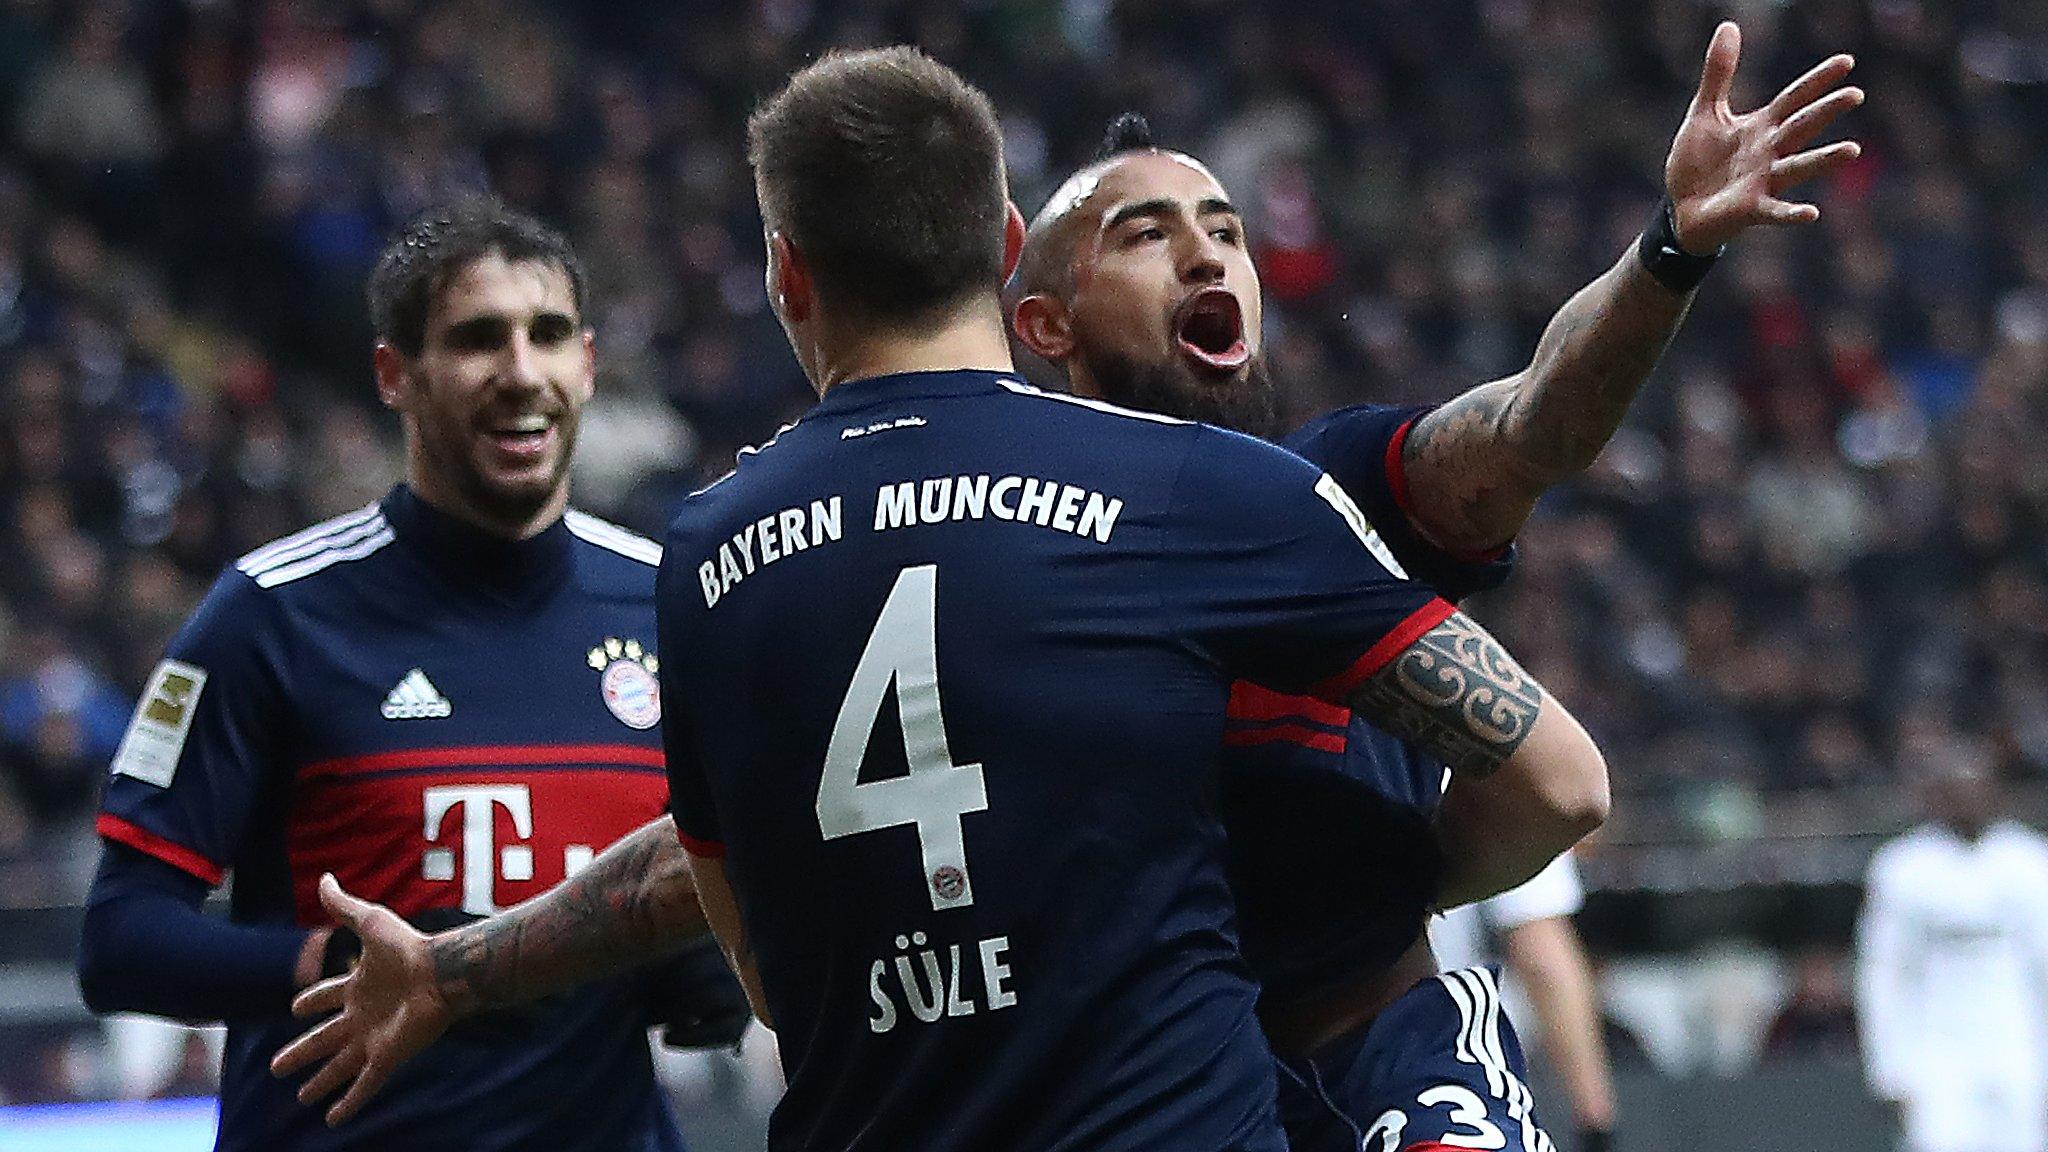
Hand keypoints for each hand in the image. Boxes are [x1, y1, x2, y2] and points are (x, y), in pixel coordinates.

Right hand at [269, 874, 450, 1126]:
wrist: (443, 972)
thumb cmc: (409, 946)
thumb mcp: (370, 922)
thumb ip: (344, 905)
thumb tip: (324, 877)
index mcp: (359, 986)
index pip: (327, 997)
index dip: (311, 1002)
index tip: (295, 1009)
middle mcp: (363, 1015)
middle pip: (325, 1039)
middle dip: (302, 1053)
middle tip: (277, 1067)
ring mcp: (374, 1038)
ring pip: (340, 1066)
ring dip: (321, 1082)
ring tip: (302, 1098)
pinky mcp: (387, 1056)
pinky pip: (365, 1084)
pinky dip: (349, 1101)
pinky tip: (334, 1118)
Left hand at [1665, 22, 1863, 252]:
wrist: (1680, 208)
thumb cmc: (1699, 162)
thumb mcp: (1706, 112)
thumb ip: (1719, 73)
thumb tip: (1729, 25)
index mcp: (1761, 127)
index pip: (1794, 98)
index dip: (1817, 81)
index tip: (1846, 61)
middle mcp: (1769, 152)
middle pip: (1801, 127)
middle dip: (1825, 112)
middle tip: (1855, 94)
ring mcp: (1762, 181)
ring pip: (1798, 168)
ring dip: (1824, 160)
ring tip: (1852, 150)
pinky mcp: (1751, 209)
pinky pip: (1775, 210)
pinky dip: (1792, 213)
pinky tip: (1812, 213)